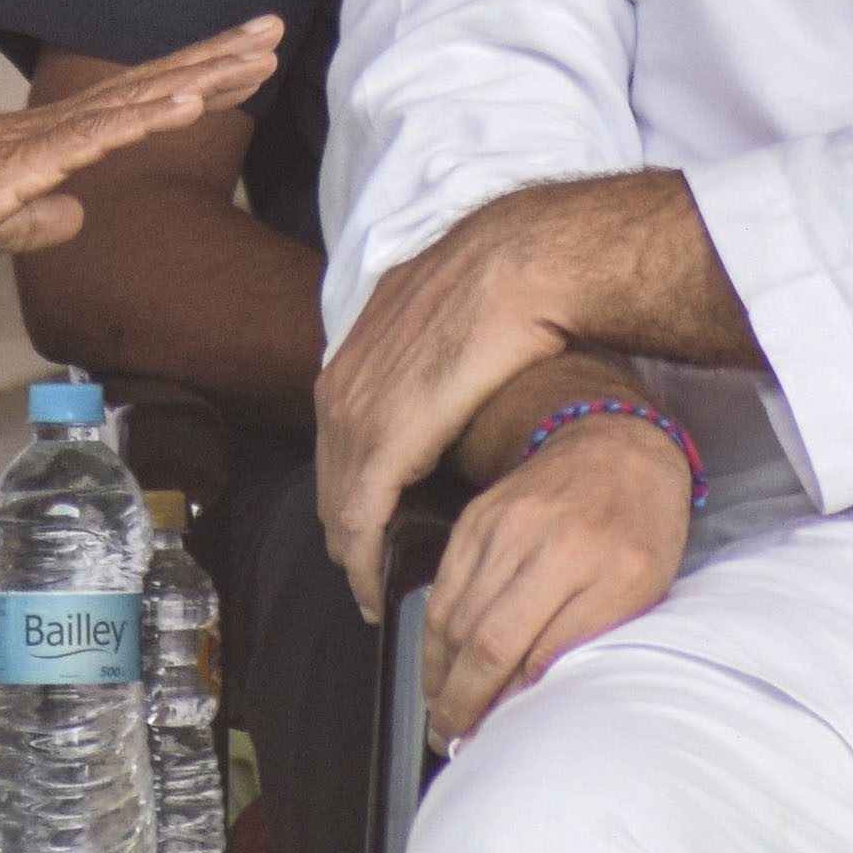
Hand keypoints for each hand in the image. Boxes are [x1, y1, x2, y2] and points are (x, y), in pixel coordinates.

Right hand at [0, 20, 279, 257]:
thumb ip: (36, 219)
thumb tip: (77, 218)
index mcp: (58, 139)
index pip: (140, 102)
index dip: (196, 81)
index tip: (247, 63)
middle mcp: (62, 126)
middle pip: (154, 85)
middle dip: (219, 59)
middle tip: (275, 30)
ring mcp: (50, 138)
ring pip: (139, 99)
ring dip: (202, 76)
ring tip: (258, 54)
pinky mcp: (29, 159)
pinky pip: (98, 136)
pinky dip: (147, 118)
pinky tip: (189, 103)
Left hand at [317, 214, 573, 614]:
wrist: (522, 264)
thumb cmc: (504, 287)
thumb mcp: (444, 320)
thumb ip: (427, 355)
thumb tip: (445, 383)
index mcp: (355, 355)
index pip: (338, 441)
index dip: (348, 489)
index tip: (365, 530)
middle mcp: (342, 384)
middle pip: (330, 475)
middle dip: (345, 528)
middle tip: (365, 573)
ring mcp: (359, 411)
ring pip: (338, 502)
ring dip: (353, 552)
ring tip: (372, 588)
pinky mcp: (385, 439)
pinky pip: (360, 515)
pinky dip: (363, 557)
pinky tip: (374, 585)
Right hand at [420, 414, 690, 740]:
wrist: (616, 445)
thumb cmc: (640, 527)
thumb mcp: (640, 590)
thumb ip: (585, 638)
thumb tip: (523, 694)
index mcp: (592, 564)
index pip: (521, 652)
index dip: (494, 704)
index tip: (484, 740)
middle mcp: (540, 541)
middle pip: (479, 639)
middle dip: (458, 700)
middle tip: (448, 737)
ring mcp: (501, 526)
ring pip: (453, 616)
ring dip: (439, 672)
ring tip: (441, 708)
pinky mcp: (475, 517)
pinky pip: (444, 586)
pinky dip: (436, 632)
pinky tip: (439, 661)